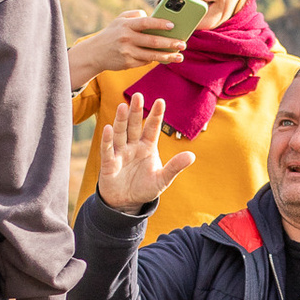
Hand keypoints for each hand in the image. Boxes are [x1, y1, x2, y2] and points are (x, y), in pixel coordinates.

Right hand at [75, 7, 185, 78]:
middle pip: (152, 41)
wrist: (95, 53)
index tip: (173, 25)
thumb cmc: (112, 33)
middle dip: (170, 43)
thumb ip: (136, 15)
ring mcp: (127, 52)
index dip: (160, 24)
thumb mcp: (120, 19)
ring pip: (152, 55)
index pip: (146, 23)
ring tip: (179, 56)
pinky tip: (166, 59)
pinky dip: (156, 60)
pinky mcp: (128, 64)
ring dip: (167, 56)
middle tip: (183, 44)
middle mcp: (126, 38)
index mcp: (126, 25)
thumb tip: (154, 16)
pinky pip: (146, 62)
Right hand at [94, 96, 196, 210]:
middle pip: (134, 126)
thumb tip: (192, 155)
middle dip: (136, 111)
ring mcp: (120, 153)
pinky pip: (107, 150)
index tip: (161, 101)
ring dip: (121, 120)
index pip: (152, 128)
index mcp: (147, 147)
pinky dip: (107, 140)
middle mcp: (133, 146)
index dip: (156, 115)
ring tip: (123, 106)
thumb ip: (175, 166)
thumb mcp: (163, 179)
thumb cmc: (145, 188)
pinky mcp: (108, 164)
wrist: (126, 203)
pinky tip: (109, 128)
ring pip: (121, 134)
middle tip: (138, 95)